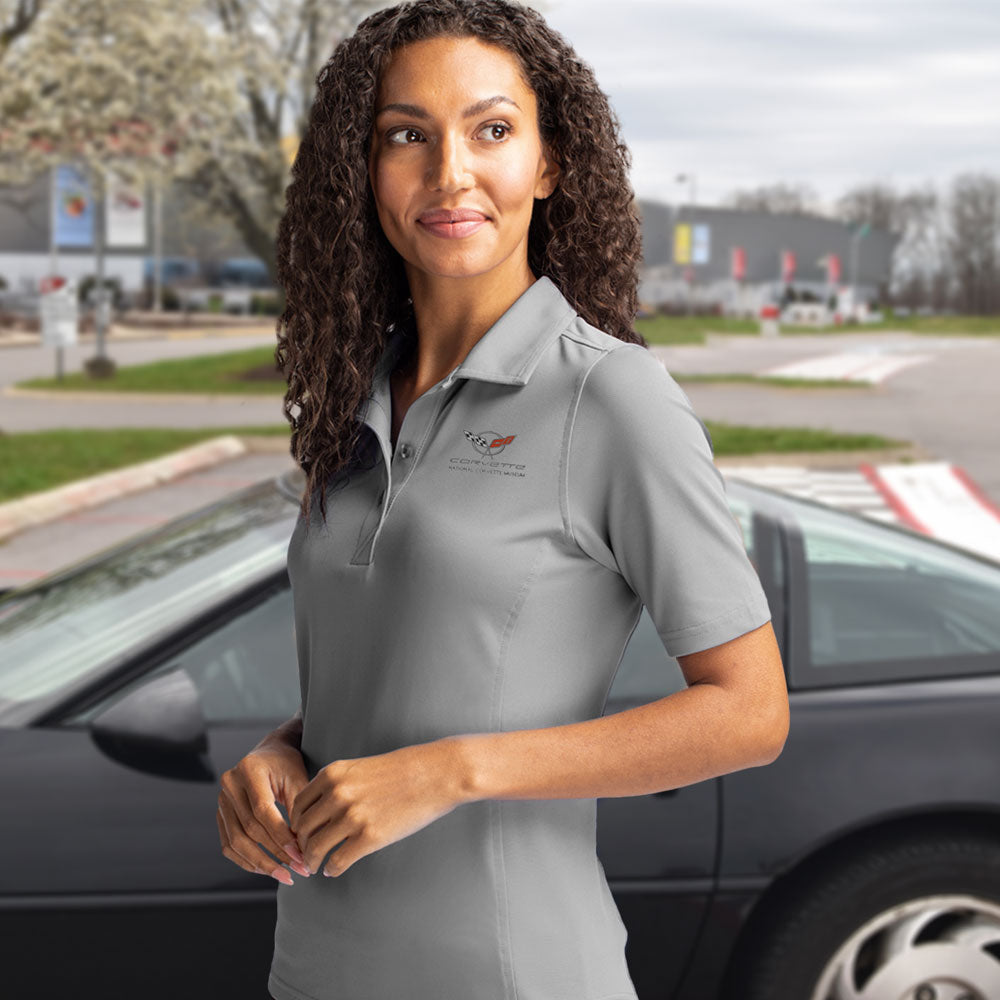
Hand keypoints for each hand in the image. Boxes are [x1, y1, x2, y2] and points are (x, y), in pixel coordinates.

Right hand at [217, 739, 312, 883]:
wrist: (271, 753)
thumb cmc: (288, 765)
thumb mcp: (299, 778)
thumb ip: (300, 808)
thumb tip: (303, 846)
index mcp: (249, 770)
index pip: (262, 811)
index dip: (281, 835)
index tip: (300, 854)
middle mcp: (230, 784)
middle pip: (249, 829)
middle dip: (275, 853)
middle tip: (299, 869)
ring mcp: (221, 800)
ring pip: (236, 842)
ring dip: (261, 864)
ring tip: (285, 876)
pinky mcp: (221, 815)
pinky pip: (229, 845)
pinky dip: (247, 861)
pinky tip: (268, 869)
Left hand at [289, 739, 463, 877]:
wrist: (436, 773)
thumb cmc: (404, 769)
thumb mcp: (362, 767)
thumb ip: (339, 784)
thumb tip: (323, 810)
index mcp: (333, 774)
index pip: (299, 804)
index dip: (297, 823)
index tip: (301, 833)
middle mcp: (337, 794)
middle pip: (303, 828)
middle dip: (302, 844)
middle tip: (305, 853)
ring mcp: (352, 816)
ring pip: (316, 847)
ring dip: (312, 860)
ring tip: (316, 865)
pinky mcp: (369, 837)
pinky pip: (338, 860)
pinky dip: (332, 869)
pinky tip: (333, 869)